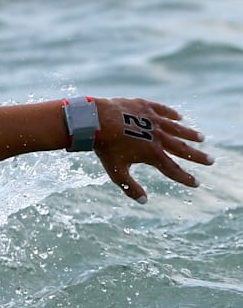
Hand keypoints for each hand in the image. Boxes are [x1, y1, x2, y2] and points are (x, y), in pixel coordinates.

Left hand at [92, 97, 211, 202]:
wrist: (96, 120)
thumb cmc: (105, 148)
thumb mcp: (116, 172)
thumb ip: (130, 187)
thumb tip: (144, 201)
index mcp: (152, 154)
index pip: (173, 170)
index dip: (185, 178)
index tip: (196, 183)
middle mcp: (158, 137)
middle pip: (182, 149)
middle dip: (197, 156)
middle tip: (211, 160)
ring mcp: (153, 121)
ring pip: (176, 128)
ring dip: (189, 134)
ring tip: (201, 138)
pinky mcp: (145, 106)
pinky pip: (163, 111)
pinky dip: (172, 114)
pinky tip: (179, 117)